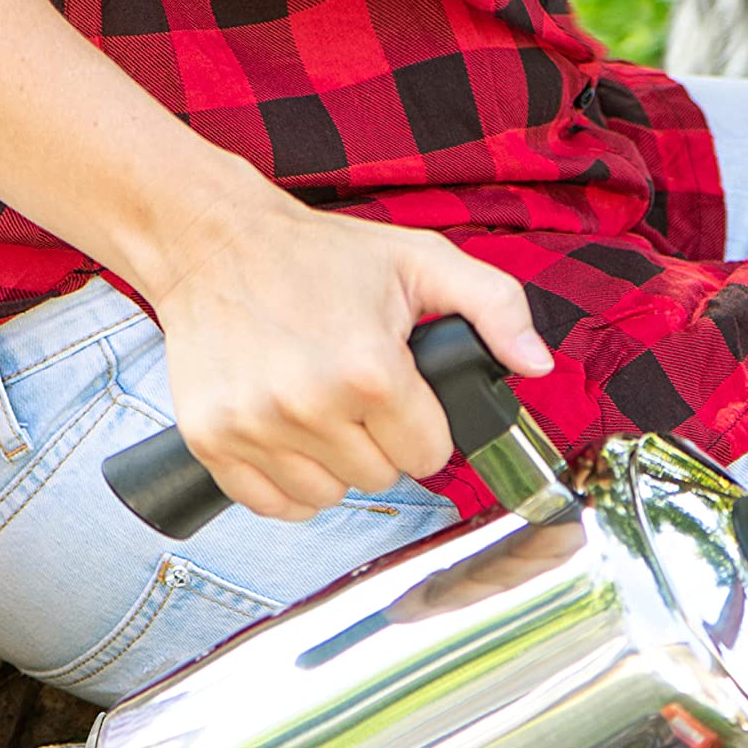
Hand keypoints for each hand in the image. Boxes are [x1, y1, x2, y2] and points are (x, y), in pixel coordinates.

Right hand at [147, 192, 550, 522]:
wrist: (212, 242)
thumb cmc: (321, 254)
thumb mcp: (422, 261)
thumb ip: (495, 308)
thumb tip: (537, 365)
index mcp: (369, 368)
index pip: (430, 455)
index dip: (425, 426)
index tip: (403, 394)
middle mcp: (308, 404)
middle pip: (381, 479)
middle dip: (380, 443)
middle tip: (358, 393)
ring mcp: (253, 426)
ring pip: (328, 497)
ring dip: (334, 464)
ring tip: (321, 408)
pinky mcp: (210, 440)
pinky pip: (271, 505)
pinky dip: (287, 481)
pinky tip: (288, 433)